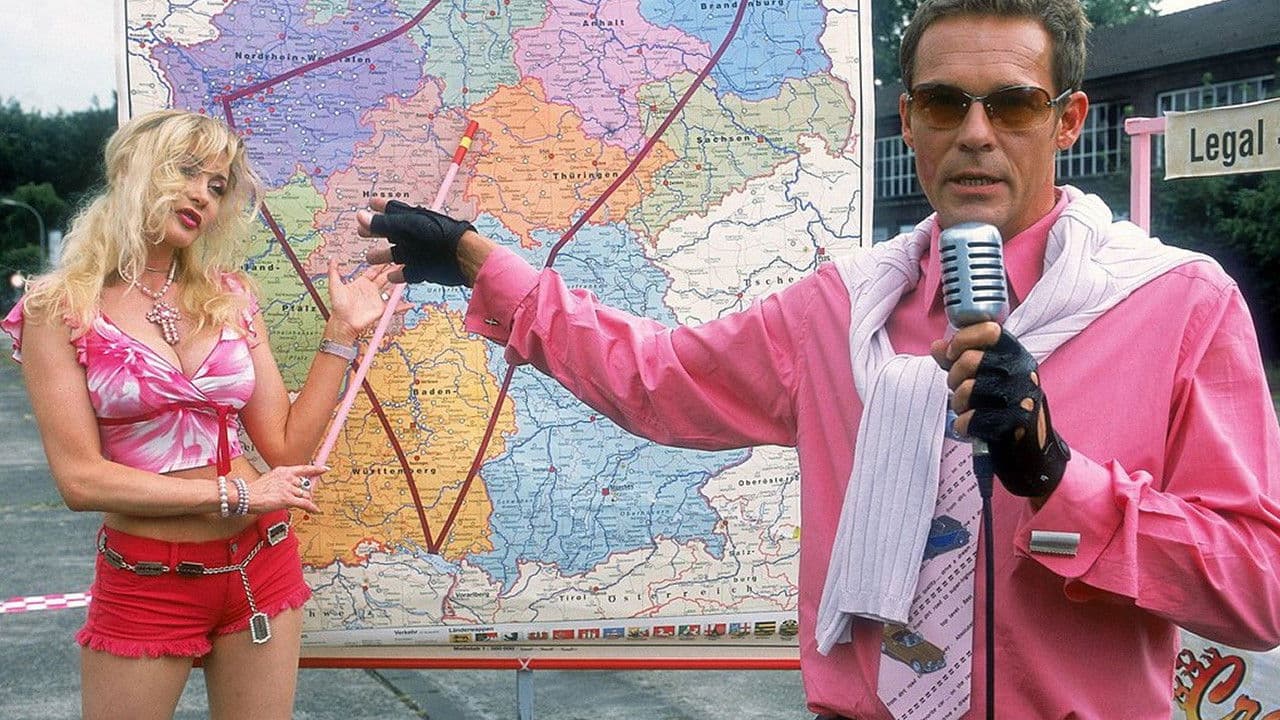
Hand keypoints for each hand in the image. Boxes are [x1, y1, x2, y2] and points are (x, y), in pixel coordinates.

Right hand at [244, 464, 325, 514]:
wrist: (245, 496)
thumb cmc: (254, 491)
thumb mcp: (270, 479)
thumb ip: (282, 481)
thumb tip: (290, 487)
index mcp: (283, 471)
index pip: (303, 469)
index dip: (316, 469)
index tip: (325, 469)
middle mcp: (288, 478)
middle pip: (305, 486)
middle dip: (304, 493)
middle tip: (299, 497)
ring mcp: (288, 488)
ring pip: (304, 495)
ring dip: (303, 500)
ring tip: (295, 504)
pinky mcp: (288, 499)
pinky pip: (305, 504)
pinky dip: (312, 508)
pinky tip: (315, 510)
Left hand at [323, 258, 400, 342]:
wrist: (343, 323)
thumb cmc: (338, 306)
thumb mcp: (334, 286)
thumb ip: (333, 271)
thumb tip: (333, 259)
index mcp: (362, 283)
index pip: (374, 270)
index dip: (381, 263)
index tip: (388, 255)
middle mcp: (371, 290)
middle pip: (385, 277)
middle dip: (393, 269)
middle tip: (401, 261)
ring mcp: (377, 299)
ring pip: (391, 288)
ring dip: (398, 283)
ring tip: (407, 275)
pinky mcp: (381, 309)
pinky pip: (394, 307)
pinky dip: (403, 306)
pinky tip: (410, 304)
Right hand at [358, 199, 475, 285]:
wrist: (461, 256)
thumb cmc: (436, 235)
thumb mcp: (407, 227)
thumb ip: (382, 223)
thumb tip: (359, 216)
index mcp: (411, 220)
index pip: (392, 210)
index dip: (380, 207)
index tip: (369, 203)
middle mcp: (413, 236)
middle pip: (390, 233)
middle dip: (375, 231)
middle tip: (361, 232)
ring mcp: (418, 253)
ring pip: (396, 254)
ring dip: (383, 256)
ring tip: (369, 257)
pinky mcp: (423, 270)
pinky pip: (408, 273)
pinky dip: (399, 275)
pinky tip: (391, 276)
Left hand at [930, 323, 1068, 498]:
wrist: (1031, 447)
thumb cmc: (1004, 405)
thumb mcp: (987, 375)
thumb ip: (960, 358)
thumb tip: (937, 346)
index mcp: (1015, 353)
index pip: (988, 330)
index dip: (962, 339)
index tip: (952, 353)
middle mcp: (1021, 370)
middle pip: (969, 361)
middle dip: (953, 378)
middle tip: (957, 388)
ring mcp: (1021, 396)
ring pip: (966, 390)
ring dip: (957, 403)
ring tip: (965, 408)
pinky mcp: (1016, 422)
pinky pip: (971, 419)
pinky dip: (963, 425)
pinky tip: (969, 426)